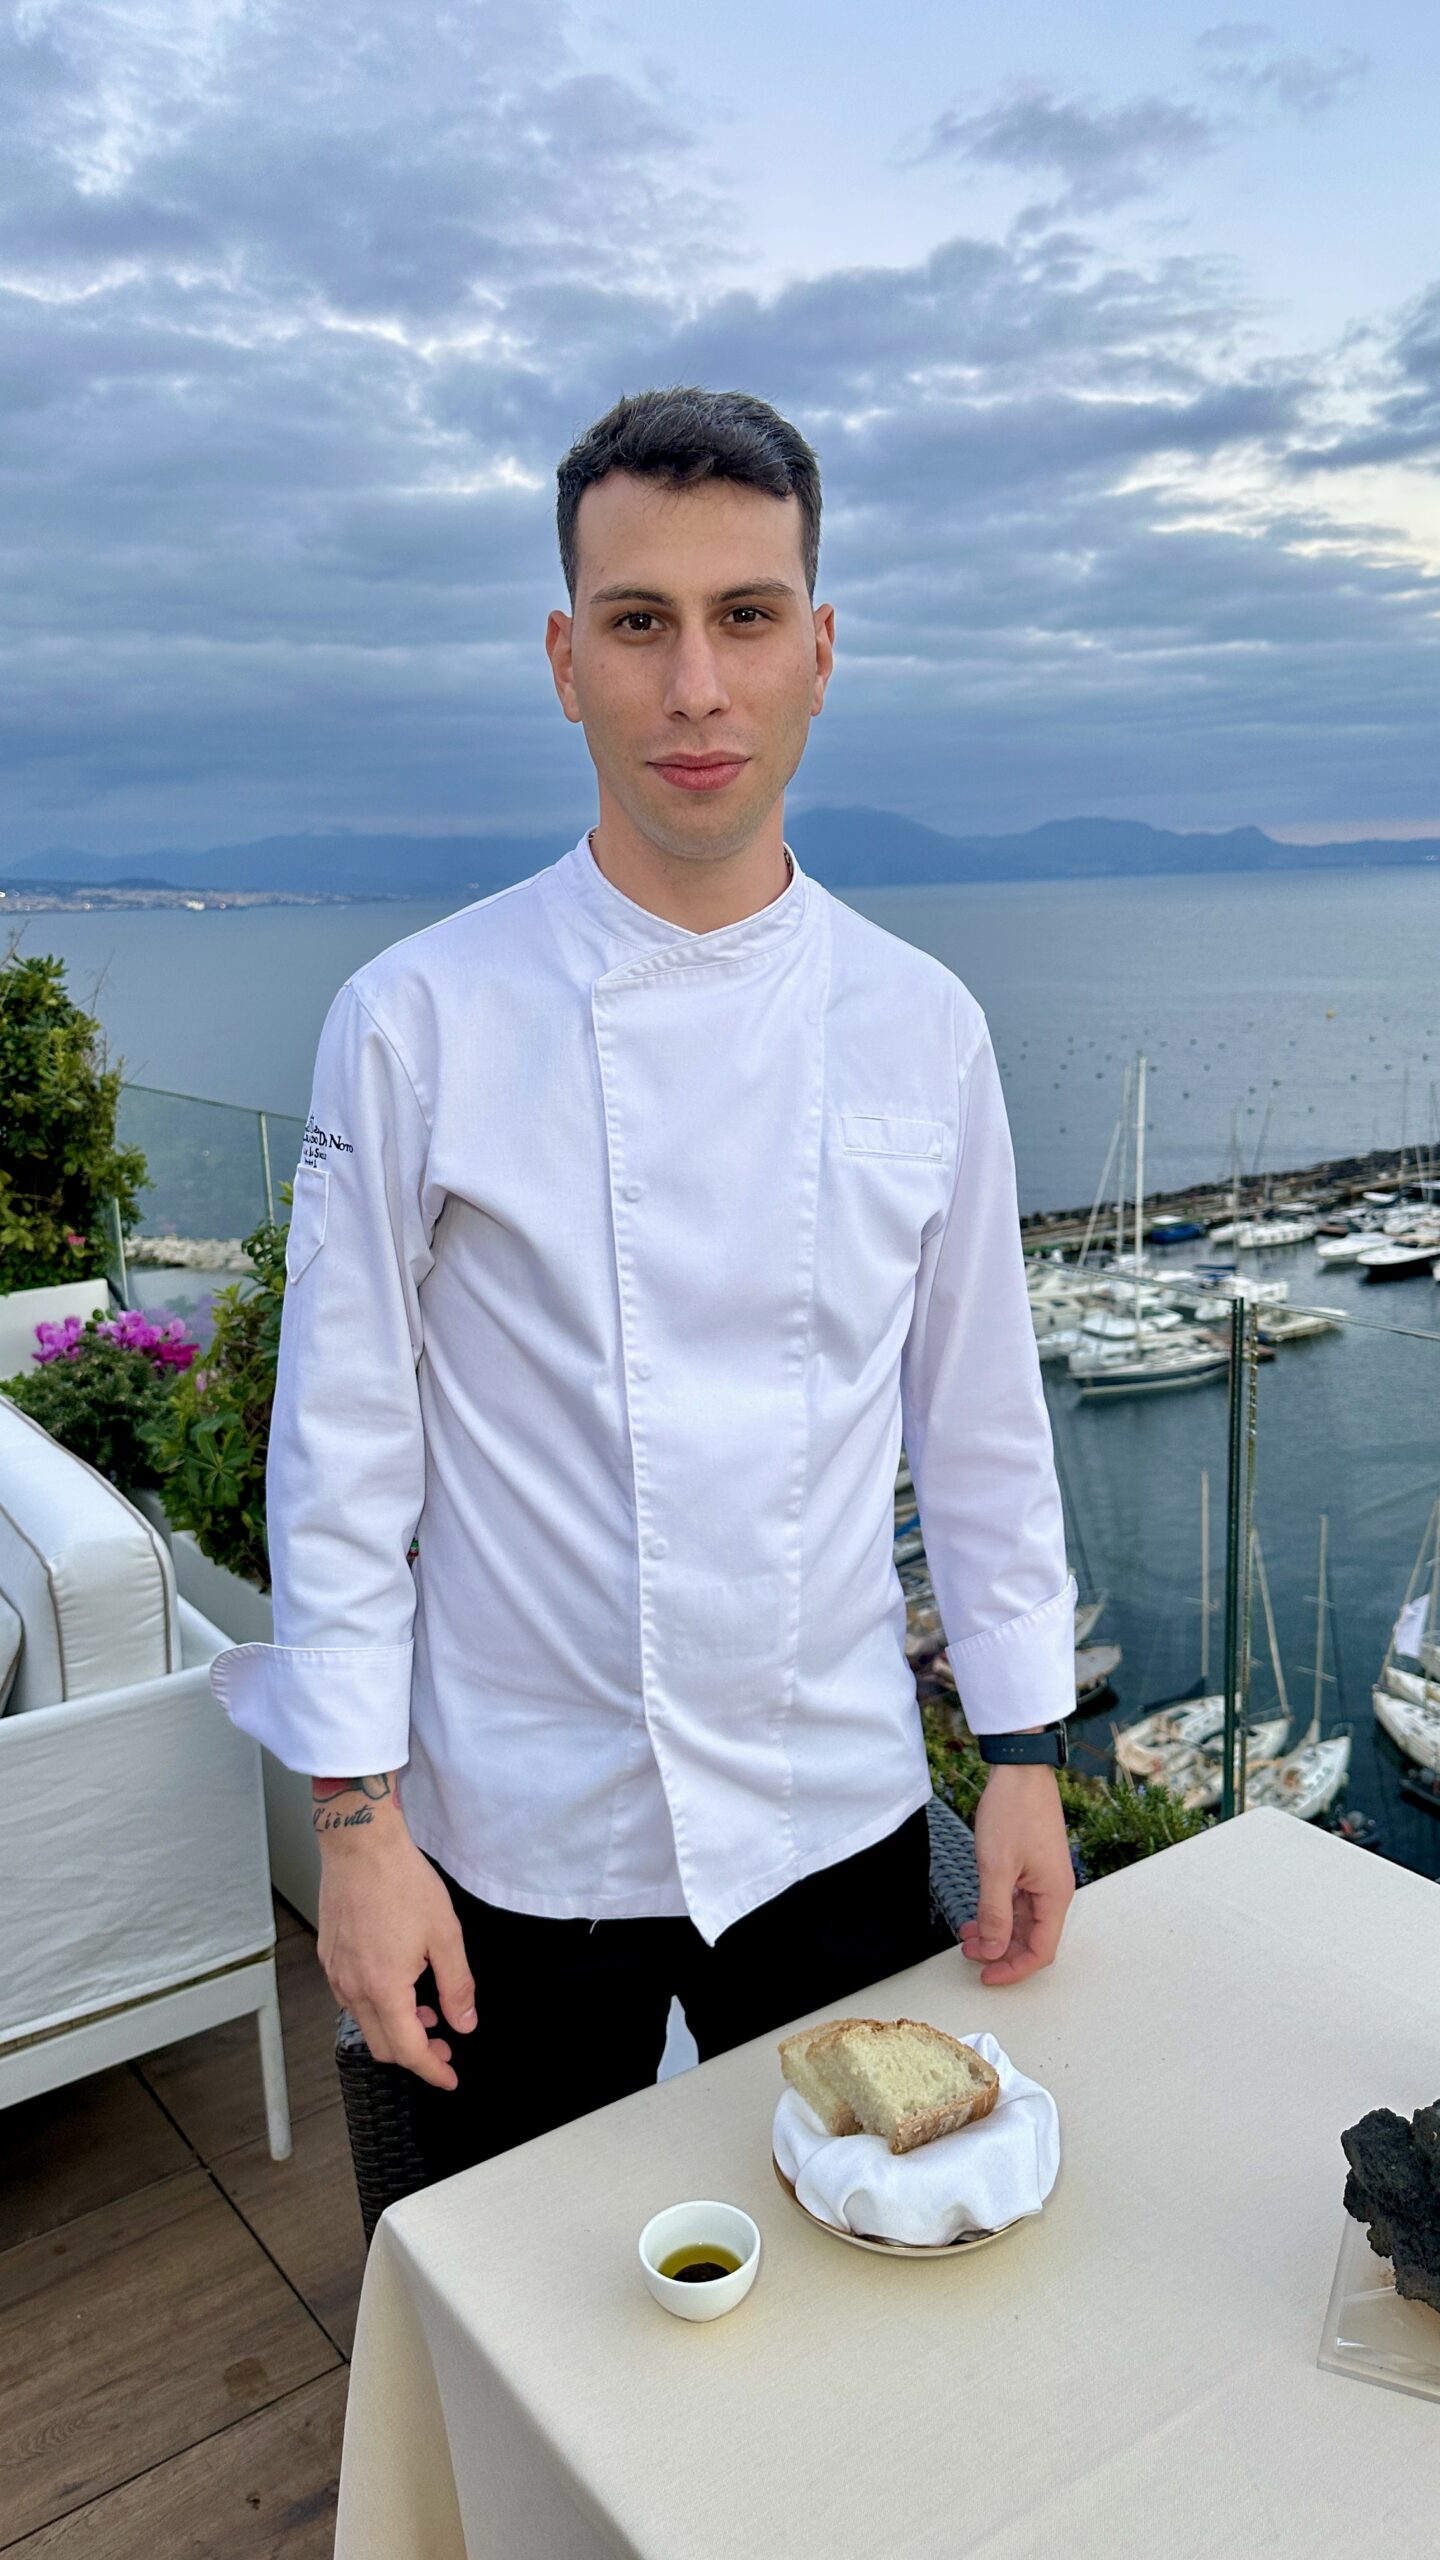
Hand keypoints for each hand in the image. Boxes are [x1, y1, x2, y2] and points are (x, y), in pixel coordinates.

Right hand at [317, 1815, 476, 2089]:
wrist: (360, 1845)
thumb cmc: (402, 1882)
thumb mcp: (445, 1935)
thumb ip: (457, 1986)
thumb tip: (464, 2023)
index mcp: (384, 1988)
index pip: (408, 2050)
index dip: (431, 2070)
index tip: (449, 2079)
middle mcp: (352, 1988)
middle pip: (382, 2046)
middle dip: (415, 2054)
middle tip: (444, 2046)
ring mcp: (336, 1973)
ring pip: (365, 2023)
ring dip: (396, 2028)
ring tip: (427, 2011)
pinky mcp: (329, 1957)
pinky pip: (352, 1998)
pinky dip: (378, 2005)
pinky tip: (400, 1985)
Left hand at [959, 1763, 1074, 1985]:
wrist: (1019, 1770)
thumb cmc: (1012, 1812)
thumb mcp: (996, 1867)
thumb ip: (995, 1914)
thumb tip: (994, 1950)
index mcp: (1055, 1896)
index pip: (1041, 1951)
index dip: (1013, 1969)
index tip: (986, 1976)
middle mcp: (1054, 1891)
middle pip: (1033, 1939)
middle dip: (1001, 1952)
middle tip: (969, 1955)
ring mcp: (1044, 1879)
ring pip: (1023, 1922)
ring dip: (996, 1933)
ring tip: (965, 1936)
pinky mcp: (1032, 1867)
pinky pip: (1018, 1902)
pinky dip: (997, 1913)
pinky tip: (975, 1914)